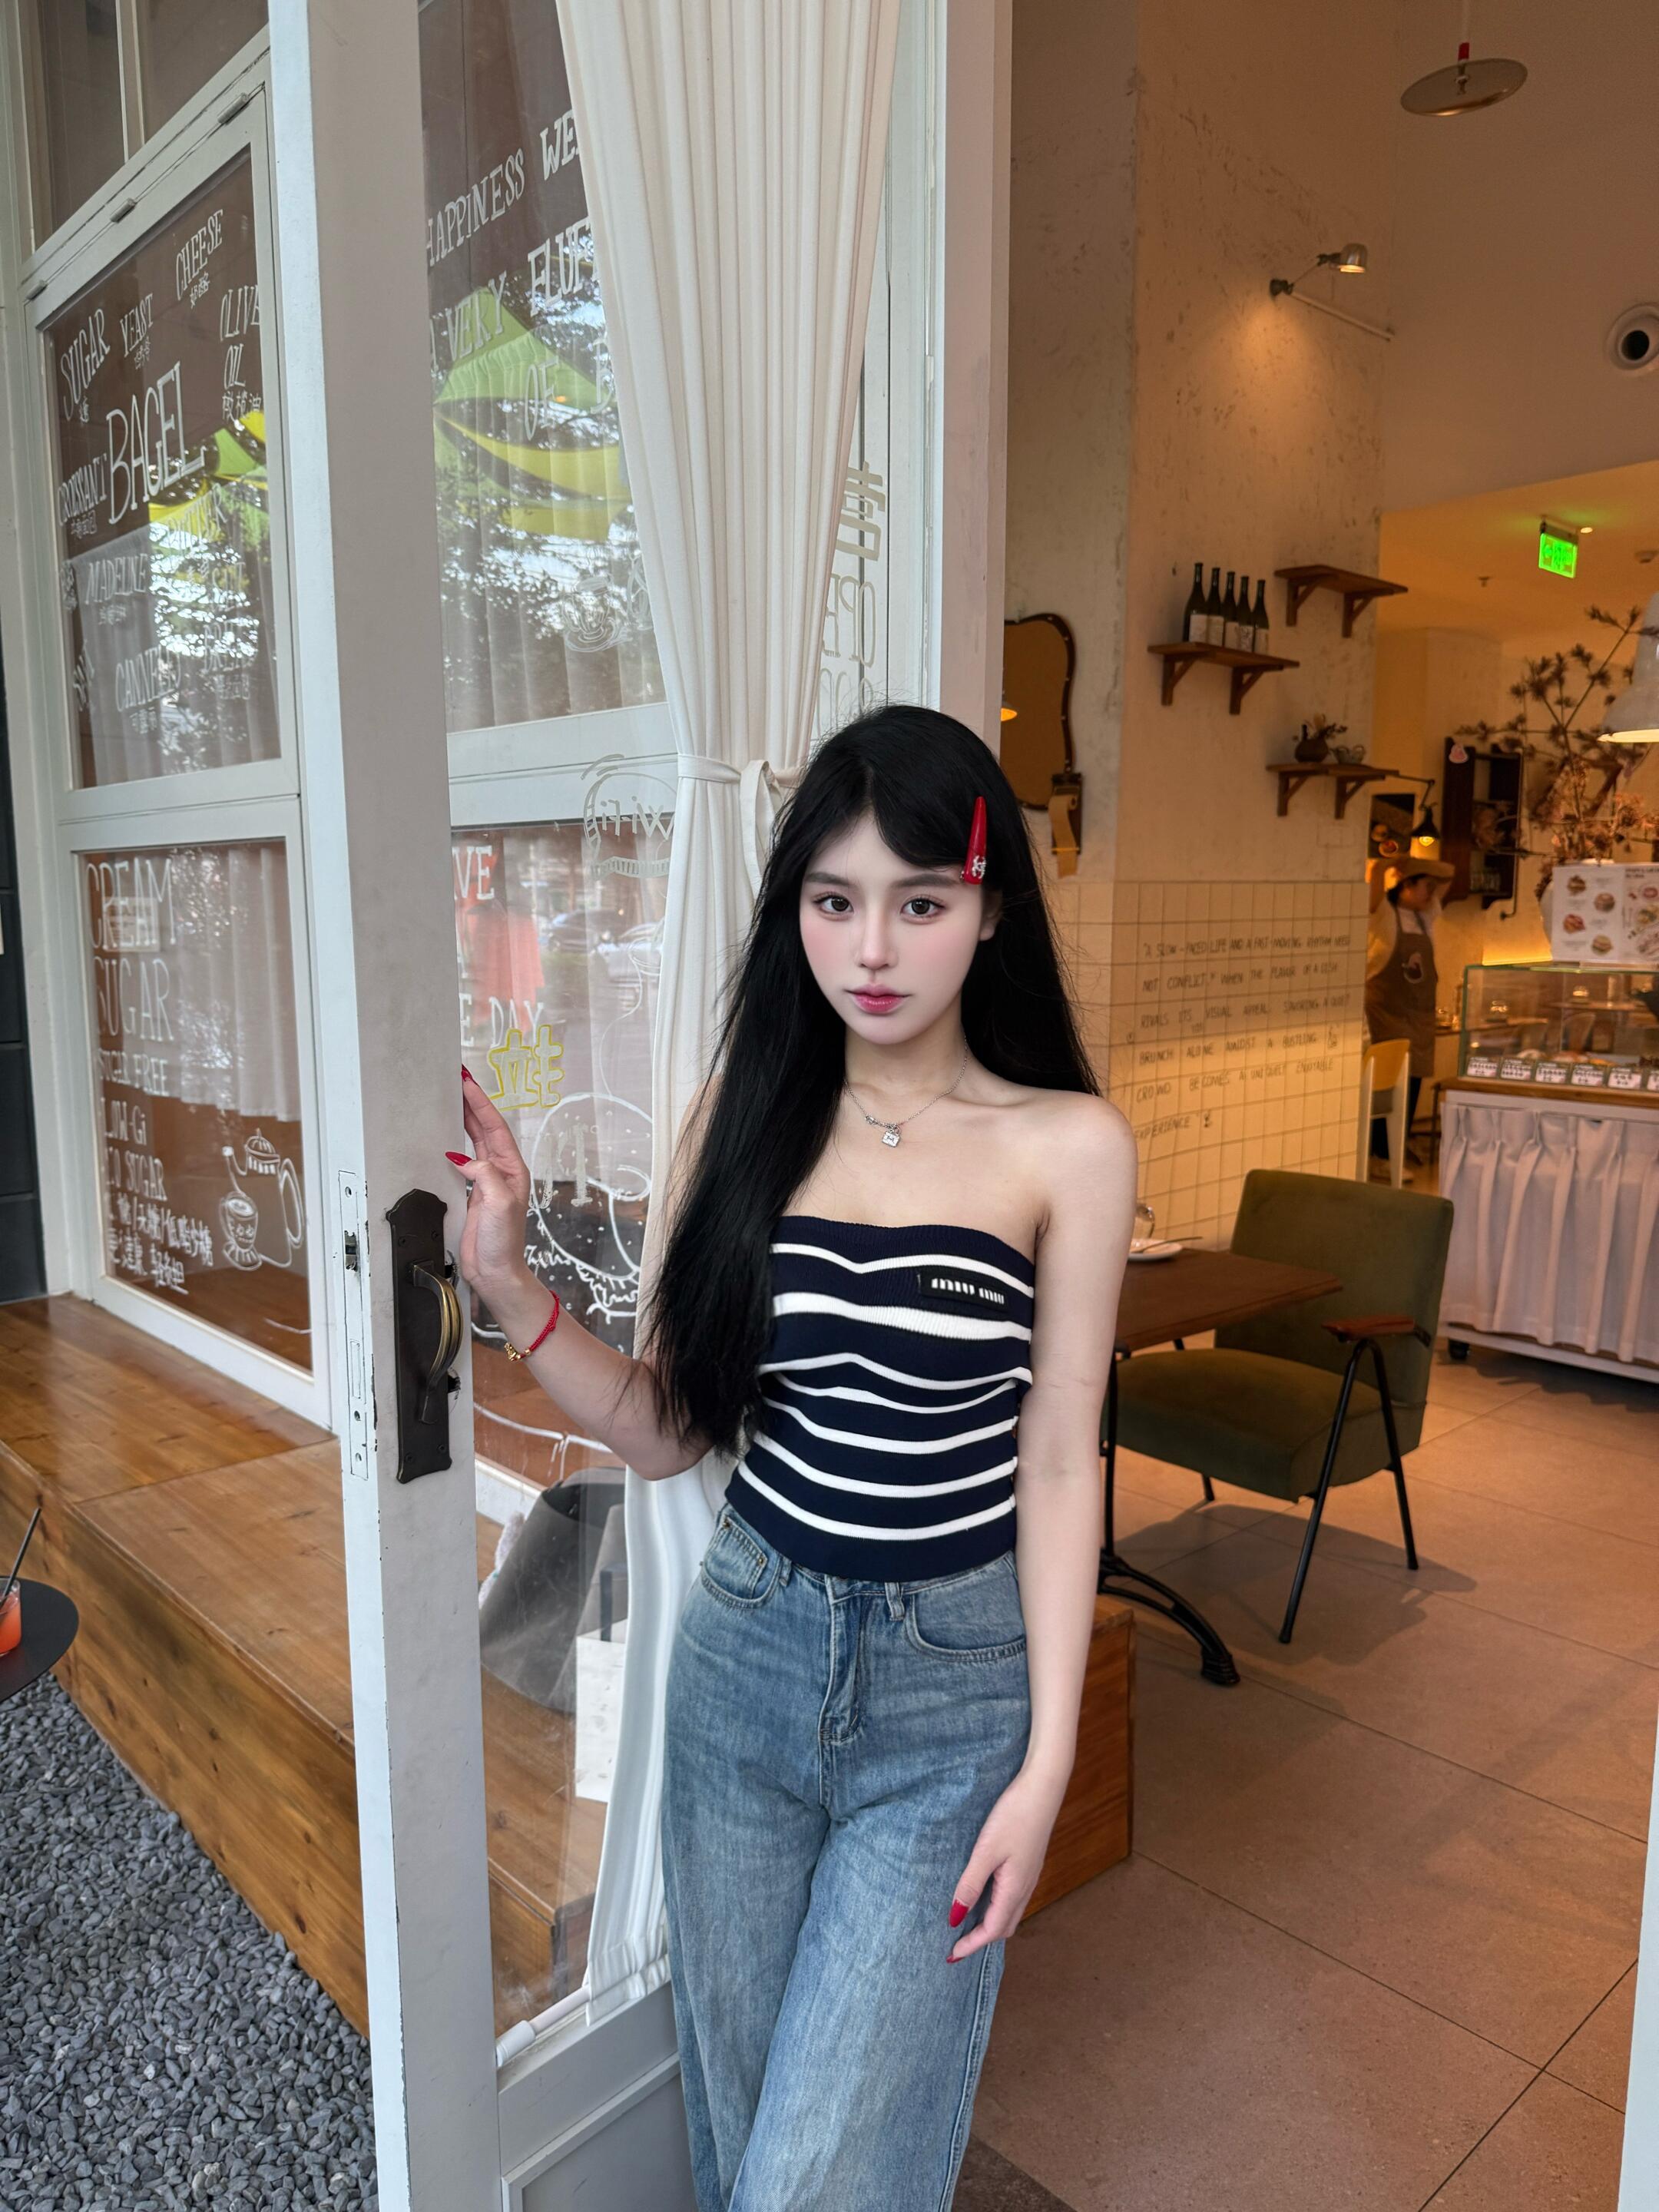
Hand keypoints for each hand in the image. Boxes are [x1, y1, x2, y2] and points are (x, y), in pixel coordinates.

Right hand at [448, 1071, 533, 1299]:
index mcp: (512, 1169)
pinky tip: (447, 1135)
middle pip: (485, 1128)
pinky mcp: (473, 1194)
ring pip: (475, 1141)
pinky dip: (455, 1143)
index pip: (494, 1127)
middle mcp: (501, 1172)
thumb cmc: (503, 1242)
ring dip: (465, 1119)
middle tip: (457, 1080)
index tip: (466, 1082)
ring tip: (452, 1097)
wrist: (495, 1271)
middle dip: (472, 1103)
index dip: (480, 1103)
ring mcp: (487, 1182)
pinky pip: (463, 1160)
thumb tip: (464, 1157)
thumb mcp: (498, 1203)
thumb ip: (483, 1175)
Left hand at [945, 1763, 1067, 1963]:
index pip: (992, 1930)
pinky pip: (1013, 1897)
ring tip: (968, 1925)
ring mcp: (1030, 1875)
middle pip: (1004, 1926)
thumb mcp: (985, 1851)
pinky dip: (998, 1907)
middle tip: (958, 1944)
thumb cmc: (1014, 1816)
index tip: (951, 1955)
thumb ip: (970, 1884)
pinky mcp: (1029, 1863)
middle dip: (982, 1940)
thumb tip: (956, 1917)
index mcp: (1015, 1889)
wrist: (1043, 1788)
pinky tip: (985, 1895)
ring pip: (1010, 1912)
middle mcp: (1026, 1887)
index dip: (971, 1944)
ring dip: (990, 1924)